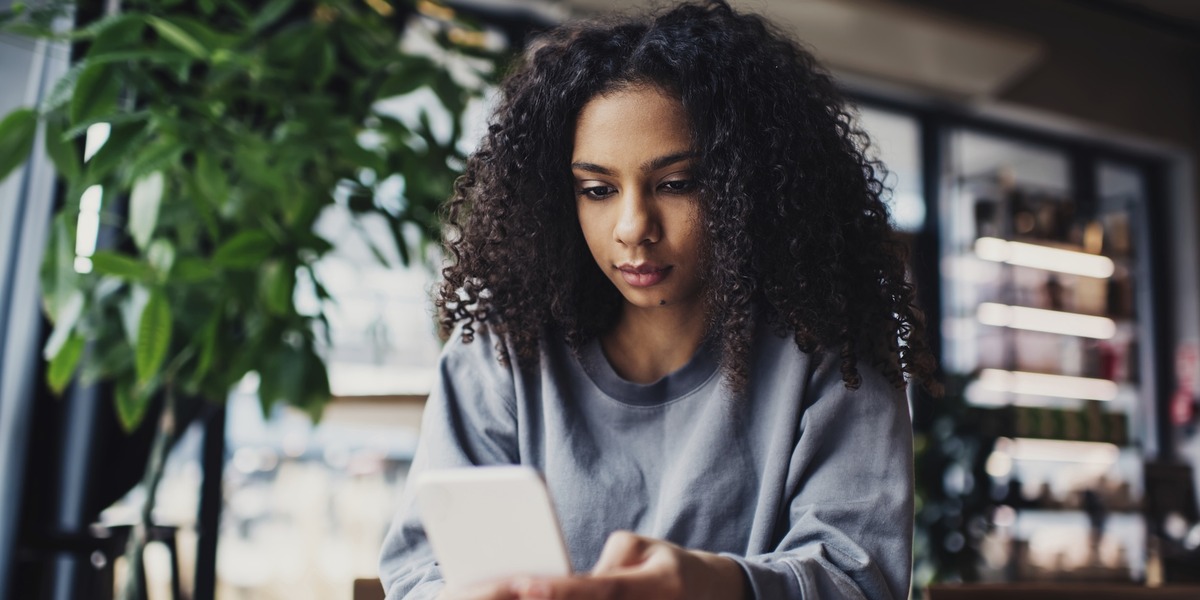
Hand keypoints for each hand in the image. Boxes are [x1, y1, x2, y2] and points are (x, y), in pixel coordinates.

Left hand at [507, 531, 745, 599]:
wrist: (702, 593)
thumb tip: (571, 583)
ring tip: (513, 598)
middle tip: (511, 595)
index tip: (526, 585)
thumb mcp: (640, 547)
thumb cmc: (663, 564)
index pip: (601, 589)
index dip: (562, 591)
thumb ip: (607, 563)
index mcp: (655, 585)